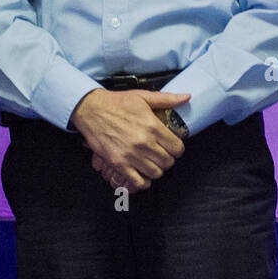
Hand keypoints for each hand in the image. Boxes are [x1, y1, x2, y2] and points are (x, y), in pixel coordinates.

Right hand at [70, 89, 188, 192]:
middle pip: (168, 162)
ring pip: (155, 173)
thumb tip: (186, 97)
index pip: (177, 148)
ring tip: (152, 162)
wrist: (91, 109)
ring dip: (156, 169)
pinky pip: (138, 181)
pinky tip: (142, 174)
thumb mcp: (143, 96)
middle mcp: (143, 142)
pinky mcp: (118, 163)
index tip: (173, 147)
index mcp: (152, 126)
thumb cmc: (116, 103)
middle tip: (161, 154)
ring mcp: (130, 155)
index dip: (177, 149)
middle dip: (167, 159)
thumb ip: (167, 99)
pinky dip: (143, 181)